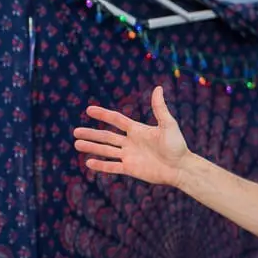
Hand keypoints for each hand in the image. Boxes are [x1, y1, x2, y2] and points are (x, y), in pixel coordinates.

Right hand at [73, 85, 190, 186]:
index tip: (89, 109)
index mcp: (137, 130)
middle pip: (107, 136)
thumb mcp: (168, 125)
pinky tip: (88, 163)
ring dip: (92, 147)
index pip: (116, 120)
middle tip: (75, 131)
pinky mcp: (132, 169)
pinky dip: (101, 166)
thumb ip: (159, 108)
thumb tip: (158, 88)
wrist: (181, 168)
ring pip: (106, 151)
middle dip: (91, 134)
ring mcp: (130, 156)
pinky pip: (113, 167)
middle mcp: (131, 142)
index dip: (103, 114)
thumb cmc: (177, 146)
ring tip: (77, 144)